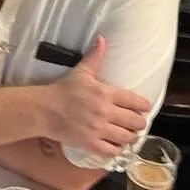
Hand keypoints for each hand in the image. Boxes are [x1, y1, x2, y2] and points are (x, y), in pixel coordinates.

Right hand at [44, 36, 152, 159]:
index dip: (144, 106)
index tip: (145, 108)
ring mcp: (98, 130)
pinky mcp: (90, 143)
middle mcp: (105, 112)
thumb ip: (94, 57)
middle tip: (138, 123)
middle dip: (139, 123)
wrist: (44, 110)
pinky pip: (111, 151)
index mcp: (105, 94)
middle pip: (134, 122)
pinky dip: (117, 150)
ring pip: (126, 137)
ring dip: (130, 137)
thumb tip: (102, 38)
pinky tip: (117, 146)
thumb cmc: (63, 90)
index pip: (134, 101)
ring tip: (130, 134)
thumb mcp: (81, 72)